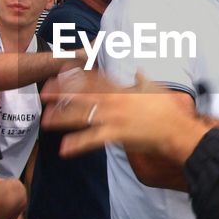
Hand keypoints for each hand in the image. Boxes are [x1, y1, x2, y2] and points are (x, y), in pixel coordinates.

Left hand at [42, 68, 209, 158]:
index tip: (63, 71)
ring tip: (46, 120)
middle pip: (82, 95)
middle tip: (44, 91)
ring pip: (83, 116)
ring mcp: (114, 118)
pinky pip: (92, 140)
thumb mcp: (155, 88)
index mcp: (122, 89)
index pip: (95, 79)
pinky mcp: (116, 135)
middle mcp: (114, 101)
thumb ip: (143, 79)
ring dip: (62, 117)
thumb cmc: (167, 110)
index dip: (78, 74)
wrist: (175, 129)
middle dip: (62, 93)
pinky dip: (77, 144)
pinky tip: (64, 148)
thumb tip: (139, 70)